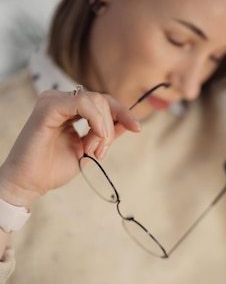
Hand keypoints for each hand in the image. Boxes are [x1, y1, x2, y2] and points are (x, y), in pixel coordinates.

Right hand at [0, 89, 140, 208]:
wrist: (30, 184)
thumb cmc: (52, 169)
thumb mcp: (88, 150)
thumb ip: (105, 135)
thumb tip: (127, 123)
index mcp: (69, 110)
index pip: (103, 102)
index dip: (123, 113)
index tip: (137, 128)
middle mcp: (61, 101)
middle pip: (102, 100)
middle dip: (110, 127)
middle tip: (99, 152)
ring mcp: (53, 101)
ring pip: (95, 100)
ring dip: (102, 128)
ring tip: (91, 150)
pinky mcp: (48, 106)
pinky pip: (82, 103)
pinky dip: (95, 121)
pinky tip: (92, 140)